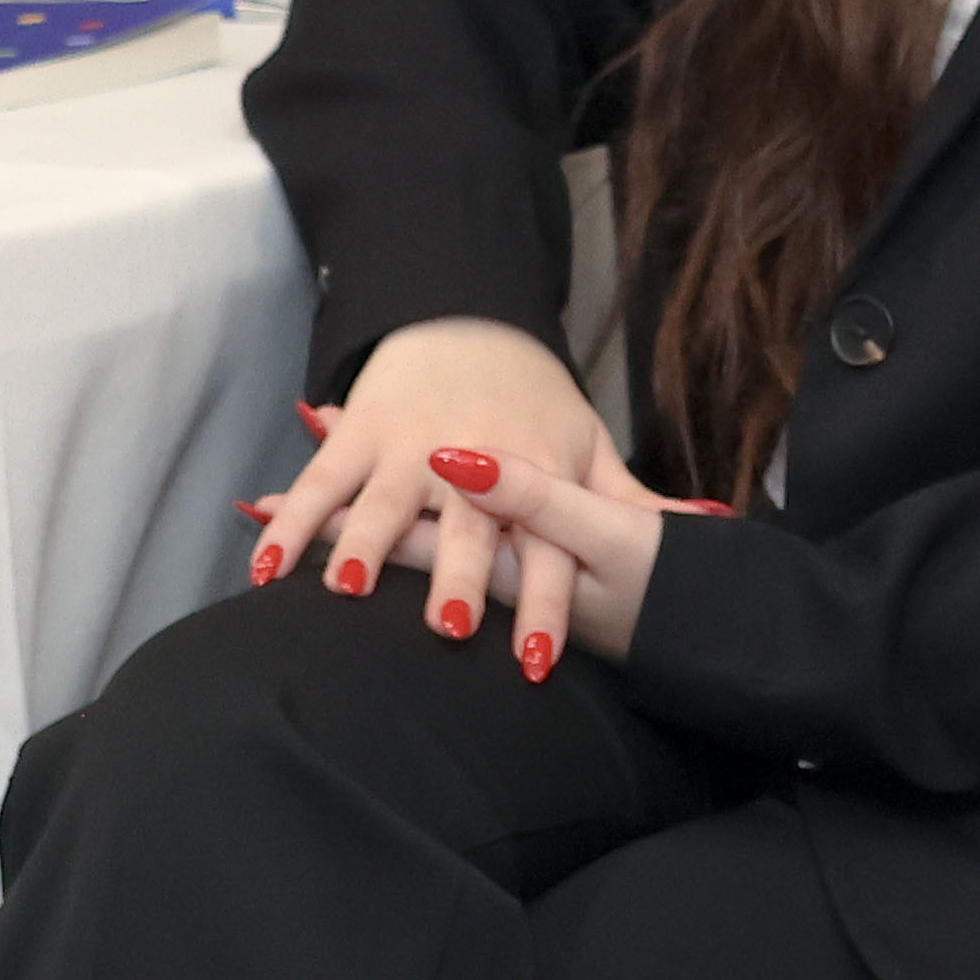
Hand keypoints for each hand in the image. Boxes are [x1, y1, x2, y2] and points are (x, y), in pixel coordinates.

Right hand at [247, 319, 690, 679]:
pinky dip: (289, 523)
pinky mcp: (356, 435)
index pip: (546, 552)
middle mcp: (470, 466)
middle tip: (451, 630)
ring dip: (362, 543)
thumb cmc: (535, 402)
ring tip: (345, 589)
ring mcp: (406, 448)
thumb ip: (637, 503)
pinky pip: (317, 484)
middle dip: (461, 577)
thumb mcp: (590, 446)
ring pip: (383, 502)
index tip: (540, 662)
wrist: (467, 316)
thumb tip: (712, 532)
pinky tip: (266, 570)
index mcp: (533, 477)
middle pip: (467, 532)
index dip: (546, 608)